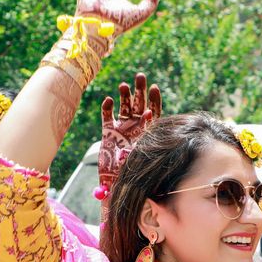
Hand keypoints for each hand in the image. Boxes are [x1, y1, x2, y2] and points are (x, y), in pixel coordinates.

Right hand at [100, 74, 161, 191]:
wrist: (118, 184)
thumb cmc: (137, 173)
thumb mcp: (145, 152)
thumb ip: (147, 132)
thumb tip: (149, 114)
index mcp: (149, 132)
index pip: (154, 112)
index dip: (155, 99)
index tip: (155, 87)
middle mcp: (137, 127)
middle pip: (139, 104)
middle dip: (140, 91)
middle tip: (140, 77)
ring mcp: (122, 128)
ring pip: (124, 107)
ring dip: (124, 96)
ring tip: (123, 85)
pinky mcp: (107, 132)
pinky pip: (107, 116)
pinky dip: (107, 108)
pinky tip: (108, 100)